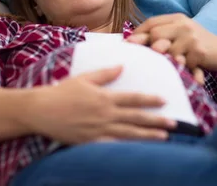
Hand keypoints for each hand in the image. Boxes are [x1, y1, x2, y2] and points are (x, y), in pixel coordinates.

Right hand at [25, 66, 175, 144]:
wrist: (42, 111)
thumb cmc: (62, 92)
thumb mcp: (84, 78)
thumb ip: (104, 74)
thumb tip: (122, 66)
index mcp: (104, 97)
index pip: (133, 98)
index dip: (150, 100)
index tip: (164, 100)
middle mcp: (105, 114)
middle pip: (136, 118)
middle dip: (156, 121)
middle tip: (173, 123)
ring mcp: (99, 130)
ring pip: (129, 133)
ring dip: (148, 135)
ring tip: (164, 137)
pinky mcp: (91, 142)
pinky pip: (114, 146)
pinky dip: (128, 148)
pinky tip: (139, 149)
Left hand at [128, 13, 216, 73]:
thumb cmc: (197, 45)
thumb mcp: (181, 34)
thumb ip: (162, 34)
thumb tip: (132, 40)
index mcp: (178, 18)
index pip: (152, 22)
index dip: (138, 32)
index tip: (128, 42)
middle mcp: (184, 24)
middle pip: (155, 34)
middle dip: (149, 46)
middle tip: (150, 55)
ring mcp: (191, 37)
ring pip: (166, 49)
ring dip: (165, 58)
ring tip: (171, 62)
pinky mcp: (198, 50)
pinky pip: (179, 61)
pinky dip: (179, 66)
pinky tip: (183, 68)